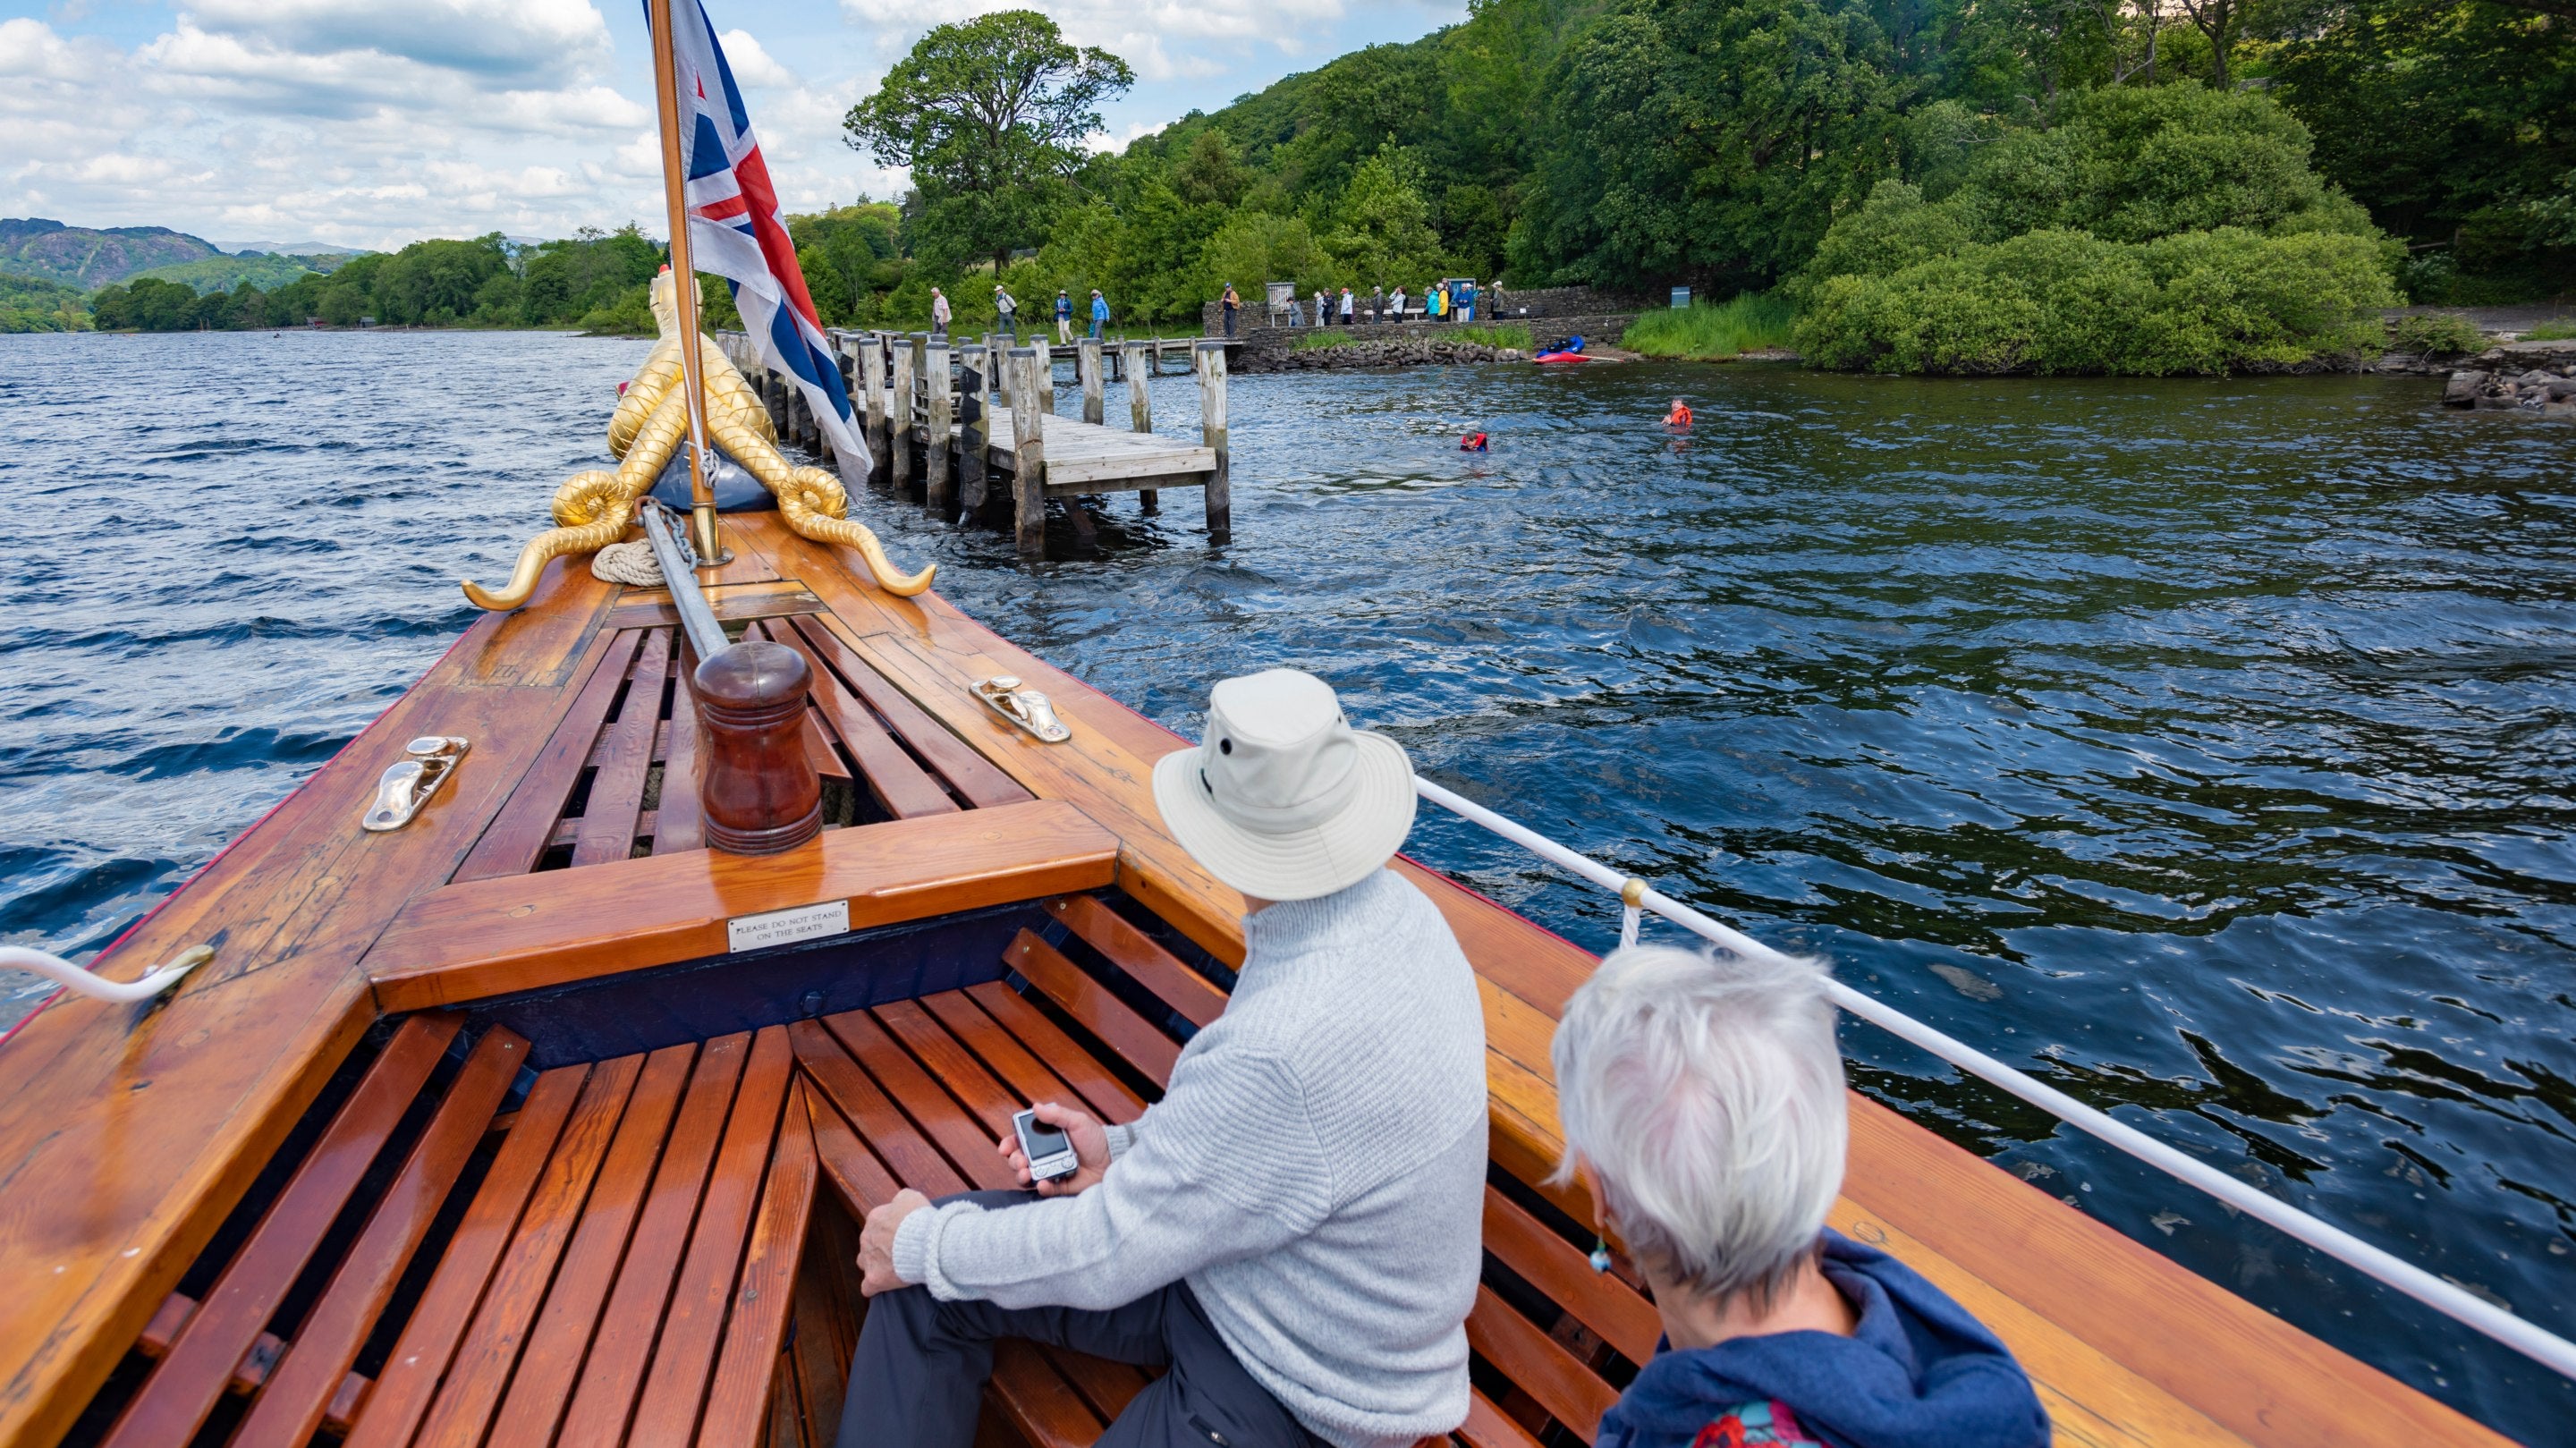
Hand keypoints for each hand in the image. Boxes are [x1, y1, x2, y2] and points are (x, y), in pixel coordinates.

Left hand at [857, 1188, 930, 1296]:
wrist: (925, 1240)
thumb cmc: (920, 1218)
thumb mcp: (911, 1197)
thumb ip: (900, 1200)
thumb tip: (898, 1205)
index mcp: (875, 1218)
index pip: (878, 1223)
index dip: (892, 1230)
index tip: (905, 1235)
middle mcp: (867, 1237)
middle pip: (869, 1243)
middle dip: (882, 1246)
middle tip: (902, 1251)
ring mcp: (869, 1259)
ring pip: (864, 1263)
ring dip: (875, 1264)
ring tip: (893, 1268)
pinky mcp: (874, 1278)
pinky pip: (867, 1287)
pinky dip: (874, 1287)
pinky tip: (884, 1286)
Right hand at [994, 1101, 1109, 1197]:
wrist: (1113, 1159)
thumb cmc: (1095, 1139)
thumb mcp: (1077, 1121)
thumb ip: (1057, 1115)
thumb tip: (1035, 1107)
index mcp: (1045, 1140)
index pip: (1020, 1142)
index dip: (1009, 1144)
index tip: (1005, 1147)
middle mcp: (1044, 1157)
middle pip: (1018, 1160)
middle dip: (1014, 1161)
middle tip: (1020, 1161)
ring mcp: (1050, 1172)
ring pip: (1026, 1178)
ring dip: (1021, 1176)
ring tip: (1026, 1173)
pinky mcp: (1059, 1187)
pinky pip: (1045, 1190)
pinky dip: (1041, 1188)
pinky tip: (1042, 1183)